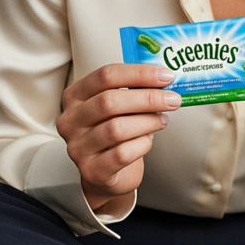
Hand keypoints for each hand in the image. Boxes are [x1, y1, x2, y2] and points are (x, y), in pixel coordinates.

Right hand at [55, 64, 179, 211]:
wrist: (106, 171)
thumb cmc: (115, 132)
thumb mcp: (120, 106)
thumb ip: (135, 91)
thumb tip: (166, 80)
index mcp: (76, 96)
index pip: (106, 76)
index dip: (139, 74)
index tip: (166, 76)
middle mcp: (71, 120)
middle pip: (110, 101)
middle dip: (148, 98)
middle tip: (173, 100)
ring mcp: (77, 147)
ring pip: (117, 128)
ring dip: (148, 122)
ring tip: (163, 120)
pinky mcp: (92, 170)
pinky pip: (122, 153)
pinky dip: (142, 144)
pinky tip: (148, 140)